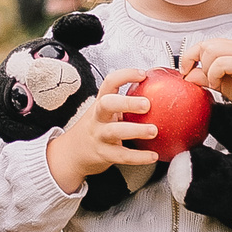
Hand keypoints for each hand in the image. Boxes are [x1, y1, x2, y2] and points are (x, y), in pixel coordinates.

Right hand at [46, 69, 154, 192]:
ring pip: (115, 131)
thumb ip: (125, 104)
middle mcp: (98, 117)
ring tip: (154, 130)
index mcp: (101, 103)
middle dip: (127, 102)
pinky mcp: (104, 154)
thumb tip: (158, 94)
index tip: (142, 74)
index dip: (125, 75)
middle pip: (107, 104)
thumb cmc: (97, 129)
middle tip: (147, 104)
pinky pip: (122, 156)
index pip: (109, 83)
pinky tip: (153, 155)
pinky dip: (139, 157)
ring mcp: (99, 136)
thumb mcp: (106, 113)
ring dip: (136, 130)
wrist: (72, 154)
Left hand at [179, 38, 231, 122]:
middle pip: (205, 44)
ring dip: (207, 70)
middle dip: (197, 63)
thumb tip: (188, 74)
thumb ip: (206, 76)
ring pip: (211, 50)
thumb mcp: (222, 84)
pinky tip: (220, 84)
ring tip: (216, 83)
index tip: (185, 70)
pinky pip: (221, 63)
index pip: (204, 43)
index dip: (189, 56)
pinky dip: (215, 74)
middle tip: (202, 79)